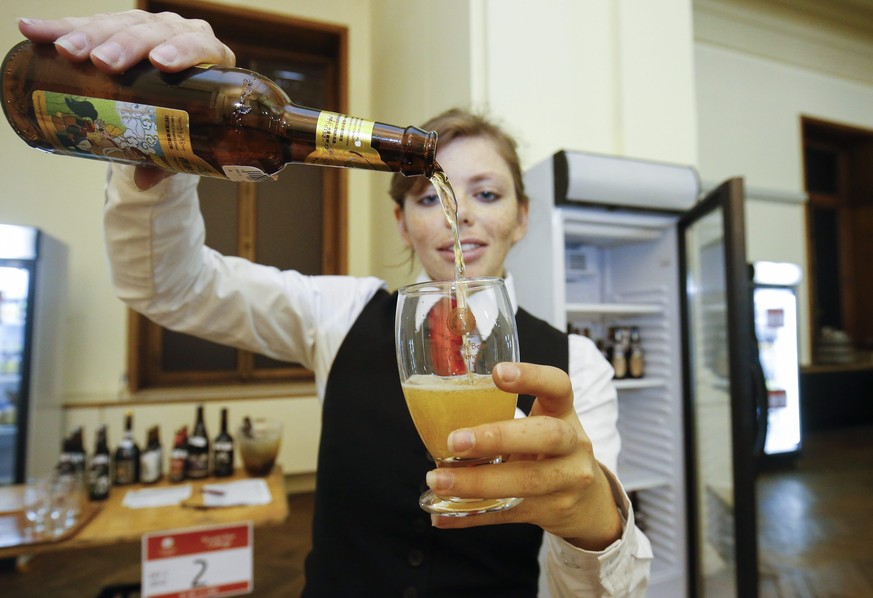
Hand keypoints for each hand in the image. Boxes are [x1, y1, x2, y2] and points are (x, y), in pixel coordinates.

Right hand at [18, 9, 234, 188]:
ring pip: (118, 24)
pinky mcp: (117, 26)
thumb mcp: (185, 136)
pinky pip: (88, 24)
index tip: (159, 63)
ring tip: (66, 49)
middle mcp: (179, 32)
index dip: (180, 51)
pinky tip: (34, 30)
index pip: (198, 46)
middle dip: (124, 45)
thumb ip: (171, 159)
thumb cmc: (190, 117)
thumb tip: (145, 182)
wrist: (177, 101)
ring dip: (89, 35)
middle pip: (152, 32)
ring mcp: (147, 26)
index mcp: (208, 55)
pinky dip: (60, 28)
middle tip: (102, 61)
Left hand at [426, 362, 623, 550]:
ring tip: (438, 480)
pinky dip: (470, 515)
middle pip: (548, 435)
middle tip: (455, 441)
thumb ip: (503, 416)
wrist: (589, 502)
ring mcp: (567, 482)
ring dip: (477, 482)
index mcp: (564, 414)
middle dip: (499, 437)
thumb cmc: (550, 452)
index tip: (497, 372)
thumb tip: (436, 415)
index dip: (532, 377)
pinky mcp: (551, 512)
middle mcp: (573, 445)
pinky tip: (441, 515)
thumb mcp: (541, 426)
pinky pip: (508, 514)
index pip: (559, 386)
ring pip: (526, 481)